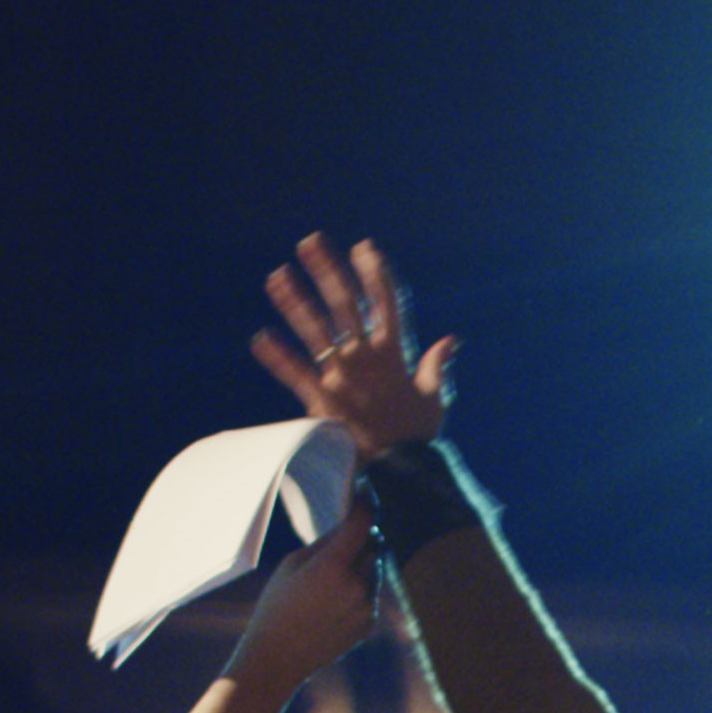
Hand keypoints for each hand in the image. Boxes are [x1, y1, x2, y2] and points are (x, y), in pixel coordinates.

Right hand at [226, 507, 378, 691]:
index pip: (363, 523)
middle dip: (364, 536)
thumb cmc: (277, 605)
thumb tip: (350, 527)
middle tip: (348, 533)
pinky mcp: (370, 622)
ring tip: (335, 570)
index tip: (365, 493)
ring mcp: (367, 606)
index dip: (366, 503)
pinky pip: (372, 593)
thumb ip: (325, 544)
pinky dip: (361, 586)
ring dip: (364, 562)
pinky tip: (335, 597)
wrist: (278, 657)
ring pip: (376, 569)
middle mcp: (356, 585)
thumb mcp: (292, 565)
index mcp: (333, 566)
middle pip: (374, 545)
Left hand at [254, 235, 457, 453]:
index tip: (362, 247)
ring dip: (294, 302)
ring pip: (315, 331)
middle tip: (308, 242)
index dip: (374, 273)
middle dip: (326, 271)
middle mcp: (366, 358)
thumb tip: (451, 339)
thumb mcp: (434, 396)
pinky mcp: (323, 399)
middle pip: (344, 305)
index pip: (385, 303)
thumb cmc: (418, 434)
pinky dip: (277, 357)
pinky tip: (259, 338)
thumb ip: (436, 364)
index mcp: (394, 354)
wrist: (402, 469)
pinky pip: (295, 374)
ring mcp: (342, 377)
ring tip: (277, 276)